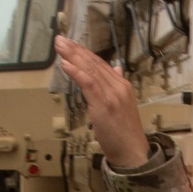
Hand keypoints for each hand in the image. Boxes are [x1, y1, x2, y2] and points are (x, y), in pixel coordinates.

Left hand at [55, 36, 150, 168]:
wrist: (133, 152)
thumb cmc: (125, 133)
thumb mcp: (123, 105)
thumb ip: (117, 86)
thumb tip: (116, 68)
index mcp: (123, 85)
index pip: (101, 64)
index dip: (84, 53)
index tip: (70, 45)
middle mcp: (118, 86)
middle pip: (94, 63)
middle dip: (75, 50)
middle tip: (60, 40)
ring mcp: (112, 94)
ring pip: (90, 70)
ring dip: (73, 57)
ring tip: (60, 47)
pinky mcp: (104, 104)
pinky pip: (89, 83)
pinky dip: (77, 72)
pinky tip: (66, 64)